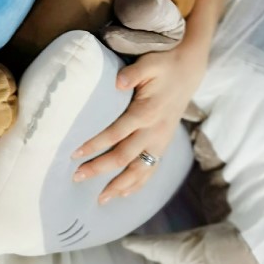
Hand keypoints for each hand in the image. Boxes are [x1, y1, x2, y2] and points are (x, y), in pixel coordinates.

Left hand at [70, 38, 207, 203]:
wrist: (188, 70)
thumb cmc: (164, 64)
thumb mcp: (149, 63)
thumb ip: (133, 73)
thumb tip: (118, 83)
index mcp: (147, 111)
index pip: (116, 133)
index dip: (95, 145)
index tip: (75, 154)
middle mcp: (155, 130)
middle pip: (124, 156)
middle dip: (100, 169)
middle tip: (76, 177)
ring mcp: (161, 140)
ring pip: (140, 170)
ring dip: (120, 186)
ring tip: (100, 199)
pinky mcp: (164, 143)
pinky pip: (151, 169)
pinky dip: (138, 184)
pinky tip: (124, 194)